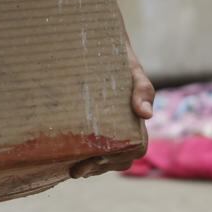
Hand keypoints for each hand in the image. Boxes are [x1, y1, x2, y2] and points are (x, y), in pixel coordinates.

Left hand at [69, 40, 155, 178]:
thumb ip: (142, 89)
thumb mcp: (132, 70)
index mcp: (135, 118)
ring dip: (92, 167)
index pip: (134, 148)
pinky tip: (65, 157)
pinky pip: (92, 145)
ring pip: (108, 157)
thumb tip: (146, 115)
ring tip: (72, 169)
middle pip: (120, 159)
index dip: (118, 159)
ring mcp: (109, 125)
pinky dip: (83, 155)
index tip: (95, 160)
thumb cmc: (119, 57)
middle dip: (100, 168)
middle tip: (76, 170)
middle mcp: (124, 125)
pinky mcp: (92, 121)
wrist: (99, 40)